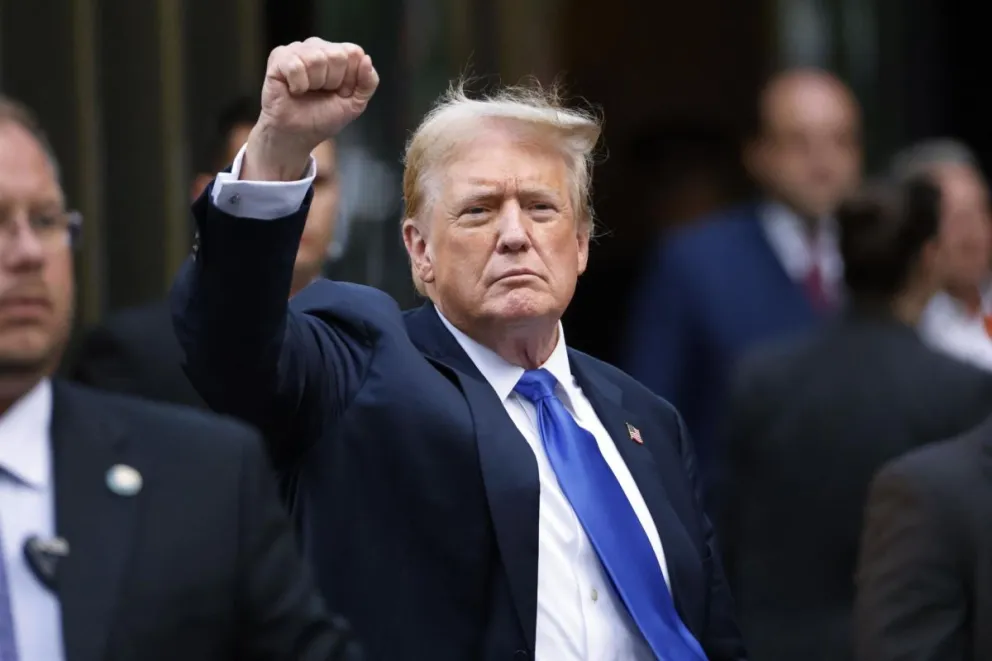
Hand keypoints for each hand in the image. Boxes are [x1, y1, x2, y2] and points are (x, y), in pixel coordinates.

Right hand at [242, 38, 378, 180]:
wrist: (297, 135)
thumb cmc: (323, 117)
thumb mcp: (355, 103)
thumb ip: (368, 82)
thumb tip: (367, 59)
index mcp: (338, 54)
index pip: (354, 52)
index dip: (349, 79)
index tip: (340, 93)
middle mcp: (318, 47)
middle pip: (337, 55)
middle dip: (332, 82)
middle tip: (321, 93)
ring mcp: (297, 50)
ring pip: (316, 59)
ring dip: (314, 84)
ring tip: (307, 92)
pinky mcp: (279, 58)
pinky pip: (295, 65)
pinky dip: (298, 85)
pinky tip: (294, 90)